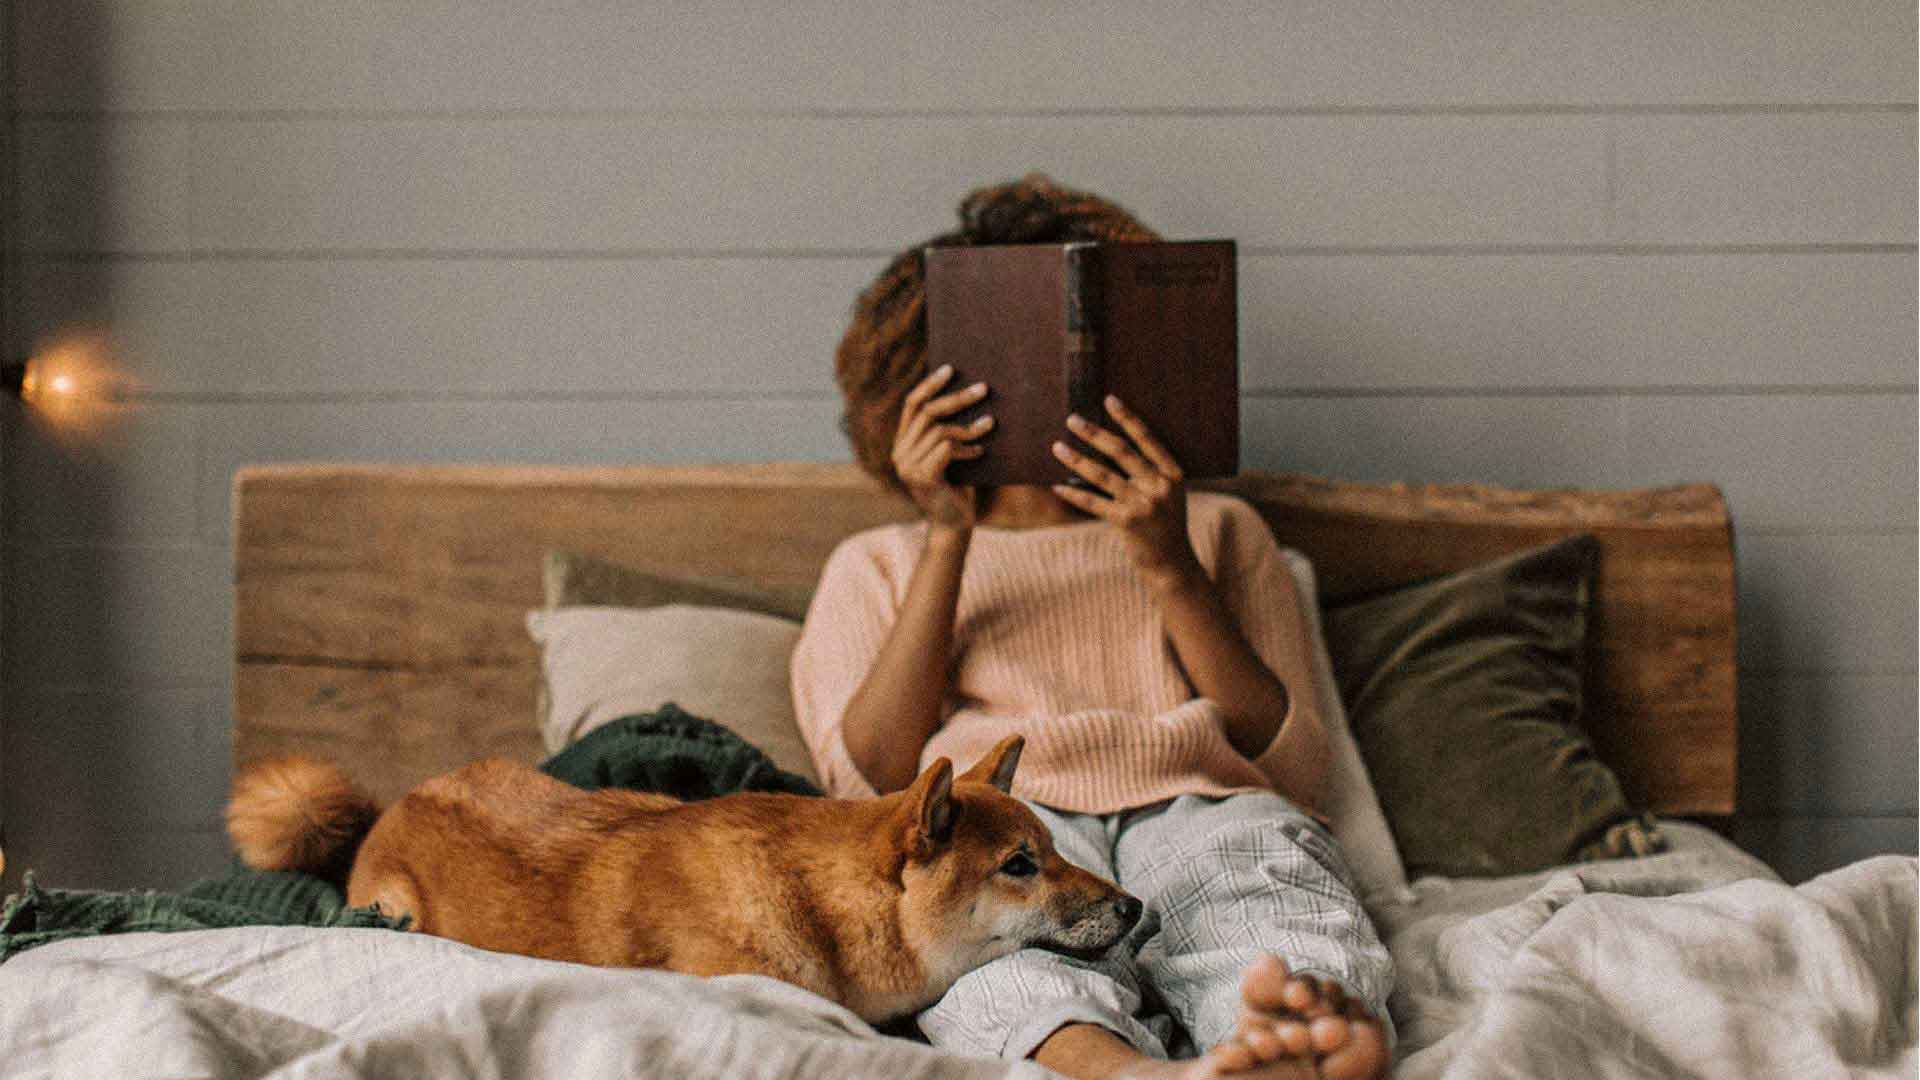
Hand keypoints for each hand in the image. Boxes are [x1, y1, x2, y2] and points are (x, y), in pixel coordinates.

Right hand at [893, 364, 991, 529]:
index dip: (931, 384)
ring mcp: (908, 466)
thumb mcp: (951, 455)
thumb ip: (948, 431)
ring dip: (969, 426)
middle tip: (983, 389)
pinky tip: (981, 453)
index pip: (912, 404)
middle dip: (957, 398)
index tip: (951, 369)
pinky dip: (967, 448)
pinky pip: (946, 450)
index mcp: (903, 443)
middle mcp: (900, 453)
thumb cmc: (957, 487)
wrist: (954, 525)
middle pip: (927, 412)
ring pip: (939, 431)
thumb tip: (970, 393)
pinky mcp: (923, 478)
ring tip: (990, 425)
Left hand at [1050, 395, 1200, 588]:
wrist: (1172, 564)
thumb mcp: (1168, 494)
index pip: (1147, 438)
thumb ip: (1148, 472)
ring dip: (1076, 459)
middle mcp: (1159, 486)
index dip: (1128, 418)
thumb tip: (1108, 447)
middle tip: (1072, 419)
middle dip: (1094, 433)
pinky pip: (1094, 503)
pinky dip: (1074, 493)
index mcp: (1172, 473)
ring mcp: (1143, 505)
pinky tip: (1058, 485)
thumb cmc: (1164, 524)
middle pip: (1121, 452)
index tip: (1108, 399)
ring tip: (1057, 447)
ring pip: (1102, 475)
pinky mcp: (1127, 523)